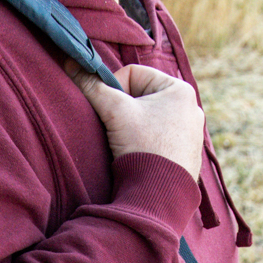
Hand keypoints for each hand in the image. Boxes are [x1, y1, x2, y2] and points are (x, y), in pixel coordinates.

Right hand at [69, 62, 204, 182]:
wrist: (159, 197)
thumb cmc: (142, 148)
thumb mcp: (113, 111)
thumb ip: (92, 86)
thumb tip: (71, 65)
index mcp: (180, 90)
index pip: (133, 74)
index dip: (113, 89)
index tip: (108, 110)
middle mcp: (191, 108)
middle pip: (141, 97)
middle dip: (124, 110)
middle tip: (116, 129)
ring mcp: (191, 133)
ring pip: (149, 119)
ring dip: (133, 127)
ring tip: (127, 145)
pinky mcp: (186, 154)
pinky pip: (159, 138)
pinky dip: (145, 144)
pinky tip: (139, 157)